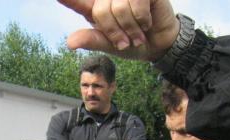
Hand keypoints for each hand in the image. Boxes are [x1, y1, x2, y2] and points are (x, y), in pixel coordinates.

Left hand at [60, 0, 178, 60]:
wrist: (159, 44)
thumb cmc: (133, 43)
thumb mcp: (109, 45)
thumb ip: (91, 40)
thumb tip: (70, 42)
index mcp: (96, 9)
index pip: (77, 1)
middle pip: (101, 11)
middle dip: (115, 31)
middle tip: (126, 41)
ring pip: (119, 7)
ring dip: (131, 27)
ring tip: (138, 33)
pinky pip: (136, 2)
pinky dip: (142, 18)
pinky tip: (146, 22)